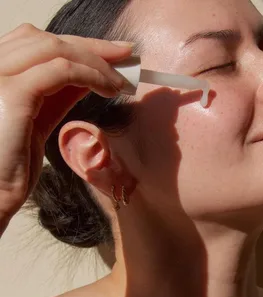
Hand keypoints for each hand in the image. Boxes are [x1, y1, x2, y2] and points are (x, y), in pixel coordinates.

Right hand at [0, 24, 131, 234]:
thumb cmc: (10, 164)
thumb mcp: (37, 119)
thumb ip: (57, 94)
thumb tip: (90, 75)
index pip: (39, 43)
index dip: (78, 44)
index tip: (110, 52)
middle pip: (48, 39)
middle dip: (91, 46)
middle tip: (125, 54)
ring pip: (55, 49)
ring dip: (96, 61)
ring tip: (121, 80)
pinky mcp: (11, 93)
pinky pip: (61, 71)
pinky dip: (91, 75)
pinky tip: (109, 89)